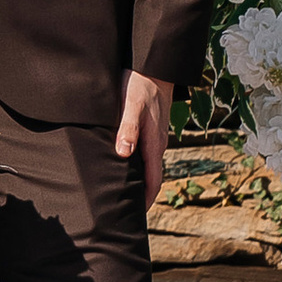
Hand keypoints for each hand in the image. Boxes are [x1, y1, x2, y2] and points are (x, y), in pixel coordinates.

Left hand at [116, 70, 172, 207]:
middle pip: (152, 176)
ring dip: (139, 179)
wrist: (155, 66)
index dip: (145, 200)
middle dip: (142, 194)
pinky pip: (146, 152)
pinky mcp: (151, 127)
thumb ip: (128, 129)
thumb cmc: (140, 85)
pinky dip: (138, 164)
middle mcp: (158, 143)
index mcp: (154, 143)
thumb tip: (124, 154)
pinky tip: (124, 163)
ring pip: (149, 164)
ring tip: (123, 191)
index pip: (153, 180)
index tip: (135, 216)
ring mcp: (156, 135)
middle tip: (126, 210)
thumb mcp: (131, 106)